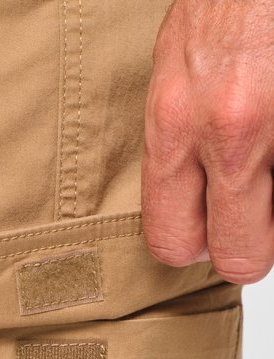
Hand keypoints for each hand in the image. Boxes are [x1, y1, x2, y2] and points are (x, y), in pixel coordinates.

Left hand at [141, 0, 273, 283]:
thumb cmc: (225, 3)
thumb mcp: (174, 71)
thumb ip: (178, 142)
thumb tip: (189, 197)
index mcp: (175, 124)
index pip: (171, 240)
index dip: (193, 247)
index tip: (208, 233)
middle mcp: (226, 132)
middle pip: (235, 257)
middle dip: (246, 249)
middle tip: (253, 219)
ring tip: (268, 168)